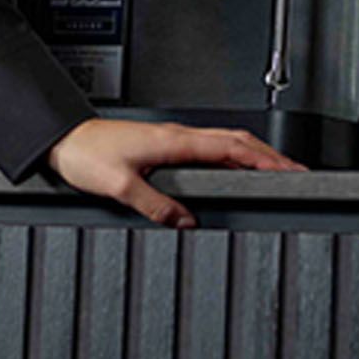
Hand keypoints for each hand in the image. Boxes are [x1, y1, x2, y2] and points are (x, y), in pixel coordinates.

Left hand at [44, 117, 306, 228]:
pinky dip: (229, 158)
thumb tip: (187, 222)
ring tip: (274, 172)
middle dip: (269, 156)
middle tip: (296, 172)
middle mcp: (175, 136)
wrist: (62, 139)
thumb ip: (156, 206)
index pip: (231, 147)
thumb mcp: (119, 186)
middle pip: (235, 141)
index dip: (264, 160)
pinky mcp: (161, 145)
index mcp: (172, 142)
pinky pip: (206, 149)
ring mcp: (169, 139)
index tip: (290, 171)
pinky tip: (233, 172)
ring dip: (251, 155)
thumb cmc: (84, 154)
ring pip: (222, 143)